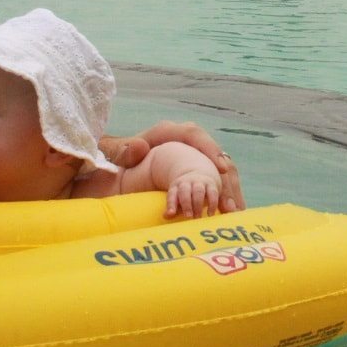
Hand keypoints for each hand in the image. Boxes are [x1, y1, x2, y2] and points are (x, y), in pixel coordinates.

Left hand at [104, 121, 243, 212]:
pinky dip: (222, 197)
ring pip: (219, 170)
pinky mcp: (196, 173)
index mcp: (167, 132)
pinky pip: (215, 183)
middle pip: (214, 155)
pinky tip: (229, 214)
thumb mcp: (115, 153)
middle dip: (225, 179)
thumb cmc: (117, 159)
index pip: (193, 134)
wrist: (113, 168)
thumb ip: (123, 149)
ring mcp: (193, 158)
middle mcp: (185, 143)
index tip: (221, 168)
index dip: (210, 149)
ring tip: (233, 212)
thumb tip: (139, 147)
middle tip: (229, 202)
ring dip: (228, 190)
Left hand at [165, 170, 222, 219]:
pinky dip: (212, 204)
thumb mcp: (178, 199)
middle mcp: (187, 182)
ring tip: (198, 218)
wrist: (200, 174)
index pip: (172, 195)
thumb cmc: (186, 194)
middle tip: (188, 217)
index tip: (171, 214)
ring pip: (198, 191)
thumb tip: (165, 216)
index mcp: (176, 186)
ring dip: (198, 204)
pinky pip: (212, 193)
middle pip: (184, 191)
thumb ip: (172, 208)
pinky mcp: (211, 184)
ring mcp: (199, 182)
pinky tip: (210, 214)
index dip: (171, 204)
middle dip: (186, 204)